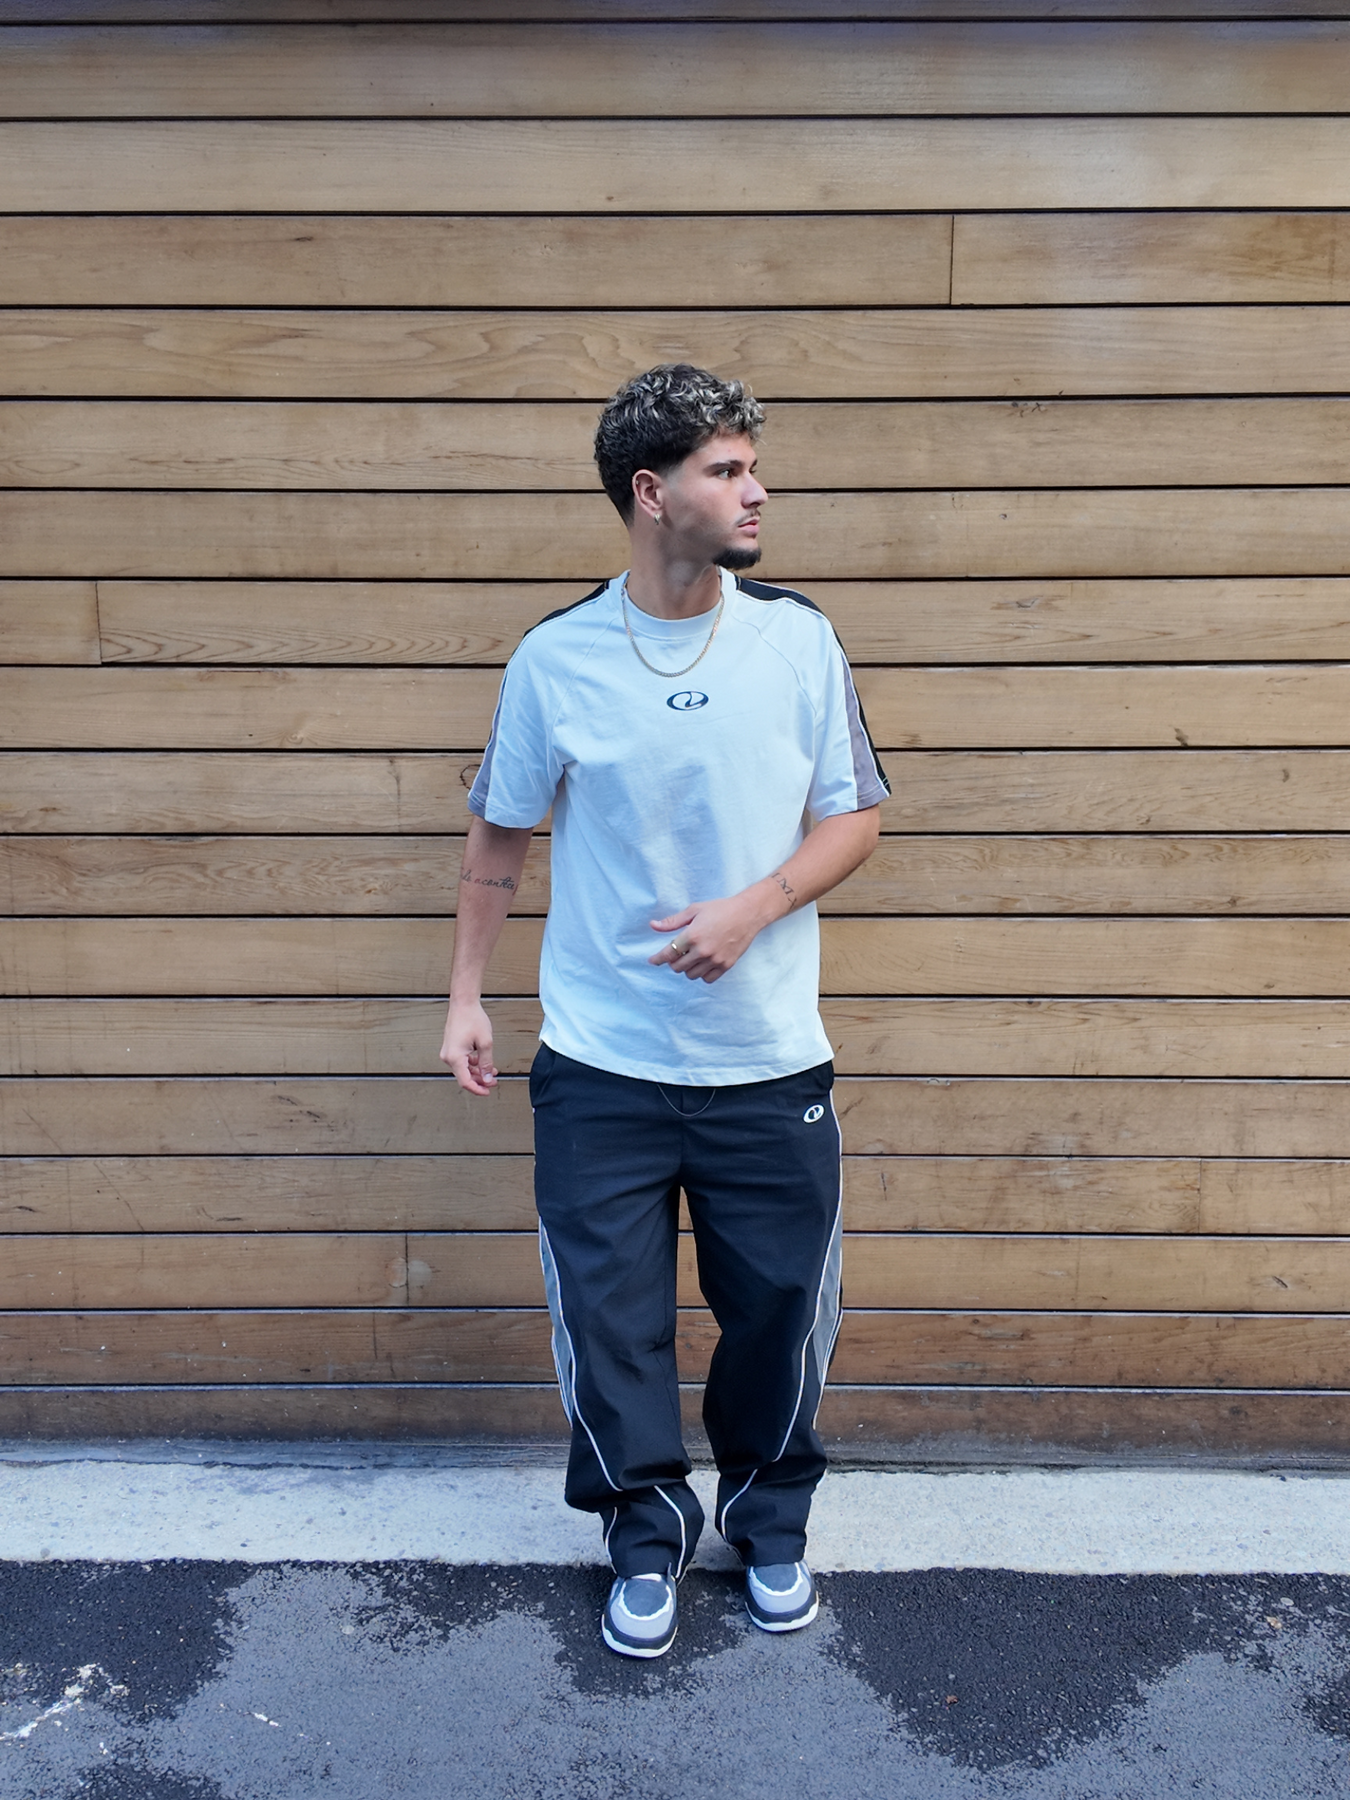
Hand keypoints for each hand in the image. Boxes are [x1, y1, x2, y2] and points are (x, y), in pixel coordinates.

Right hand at [440, 1000, 497, 1095]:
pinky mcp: (451, 1048)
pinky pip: (462, 1061)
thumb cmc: (472, 1019)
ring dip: (477, 1072)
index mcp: (455, 1057)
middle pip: (464, 1077)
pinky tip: (484, 1063)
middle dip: (480, 1081)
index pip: (465, 1082)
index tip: (487, 1092)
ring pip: (464, 1070)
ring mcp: (448, 1052)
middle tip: (493, 1082)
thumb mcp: (485, 1043)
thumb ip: (487, 1063)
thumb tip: (487, 1078)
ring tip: (491, 1072)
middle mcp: (448, 1057)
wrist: (463, 1004)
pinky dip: (473, 1064)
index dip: (477, 1089)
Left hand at [649, 891, 778, 983]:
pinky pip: (707, 979)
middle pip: (678, 967)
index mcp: (692, 935)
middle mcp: (702, 950)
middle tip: (679, 953)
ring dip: (687, 968)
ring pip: (691, 975)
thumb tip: (653, 926)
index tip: (652, 961)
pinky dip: (702, 974)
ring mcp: (715, 960)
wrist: (747, 914)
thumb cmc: (720, 909)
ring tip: (692, 957)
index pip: (668, 954)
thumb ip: (672, 921)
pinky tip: (703, 963)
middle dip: (674, 962)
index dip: (657, 959)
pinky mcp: (726, 965)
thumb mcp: (694, 910)